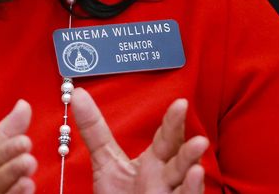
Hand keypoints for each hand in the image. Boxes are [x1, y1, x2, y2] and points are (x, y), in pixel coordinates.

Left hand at [72, 87, 208, 192]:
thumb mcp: (104, 160)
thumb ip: (94, 129)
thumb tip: (78, 94)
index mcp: (154, 161)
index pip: (166, 138)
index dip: (173, 121)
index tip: (180, 102)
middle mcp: (165, 177)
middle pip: (178, 155)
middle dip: (185, 137)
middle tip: (191, 121)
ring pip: (184, 179)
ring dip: (191, 162)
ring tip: (199, 143)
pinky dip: (190, 188)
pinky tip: (195, 174)